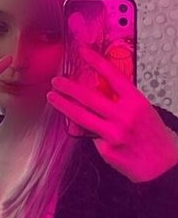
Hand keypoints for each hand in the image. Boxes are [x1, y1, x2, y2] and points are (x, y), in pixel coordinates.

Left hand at [47, 46, 177, 182]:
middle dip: (68, 86)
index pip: (112, 75)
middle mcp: (124, 116)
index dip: (96, 61)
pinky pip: (90, 136)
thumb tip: (97, 90)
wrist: (164, 165)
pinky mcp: (106, 150)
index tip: (82, 52)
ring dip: (63, 104)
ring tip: (53, 97)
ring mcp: (113, 134)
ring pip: (81, 116)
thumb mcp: (143, 110)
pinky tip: (82, 128)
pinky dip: (85, 131)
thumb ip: (121, 100)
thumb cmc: (153, 136)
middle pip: (89, 96)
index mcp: (136, 102)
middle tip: (57, 81)